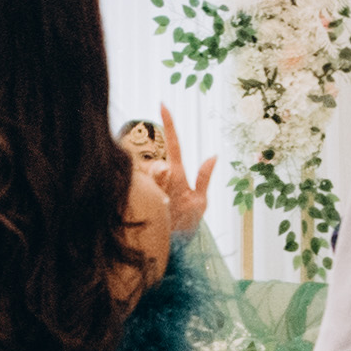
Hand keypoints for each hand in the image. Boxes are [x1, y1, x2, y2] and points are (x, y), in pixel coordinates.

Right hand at [137, 115, 213, 241]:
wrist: (174, 246)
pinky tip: (151, 212)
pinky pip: (137, 191)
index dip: (169, 125)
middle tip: (168, 196)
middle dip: (160, 176)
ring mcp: (148, 187)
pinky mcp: (138, 198)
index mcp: (176, 175)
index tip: (162, 104)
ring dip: (155, 193)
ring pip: (147, 178)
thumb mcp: (200, 202)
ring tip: (163, 211)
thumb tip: (213, 155)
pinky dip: (144, 199)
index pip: (174, 145)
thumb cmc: (188, 223)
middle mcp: (160, 178)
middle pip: (156, 165)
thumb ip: (204, 179)